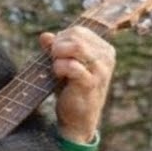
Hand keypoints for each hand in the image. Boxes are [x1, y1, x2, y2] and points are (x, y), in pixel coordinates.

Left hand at [38, 28, 114, 142]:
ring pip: (76, 47)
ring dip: (58, 54)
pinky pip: (72, 66)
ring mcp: (101, 70)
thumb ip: (55, 49)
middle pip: (76, 36)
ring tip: (56, 66)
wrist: (78, 120)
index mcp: (104, 49)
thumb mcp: (63, 65)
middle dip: (58, 46)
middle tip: (53, 60)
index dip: (61, 39)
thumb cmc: (71, 89)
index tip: (54, 53)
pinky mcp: (91, 83)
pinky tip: (57, 75)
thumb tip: (45, 36)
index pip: (79, 30)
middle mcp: (106, 56)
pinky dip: (59, 67)